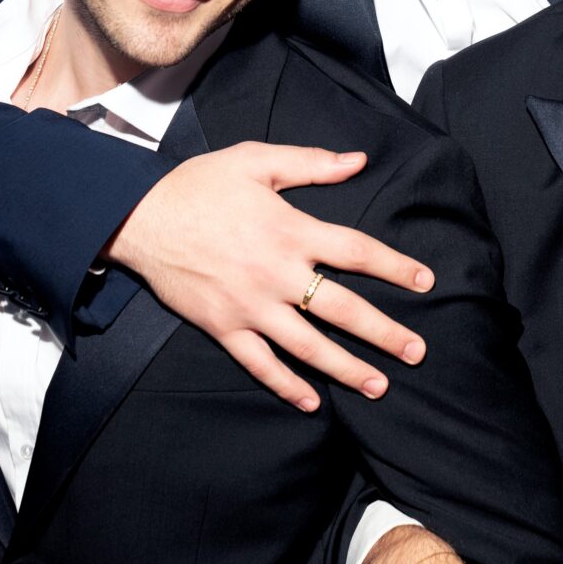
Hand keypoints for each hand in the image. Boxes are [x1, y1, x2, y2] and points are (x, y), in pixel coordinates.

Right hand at [106, 143, 434, 411]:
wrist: (138, 217)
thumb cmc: (198, 184)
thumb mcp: (254, 161)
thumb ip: (310, 163)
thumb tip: (357, 161)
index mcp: (290, 231)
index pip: (356, 252)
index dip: (394, 267)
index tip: (425, 282)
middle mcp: (276, 274)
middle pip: (342, 310)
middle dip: (384, 333)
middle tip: (417, 352)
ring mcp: (250, 306)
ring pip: (308, 346)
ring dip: (346, 368)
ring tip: (379, 386)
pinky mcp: (223, 326)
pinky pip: (260, 364)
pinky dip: (286, 386)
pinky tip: (311, 402)